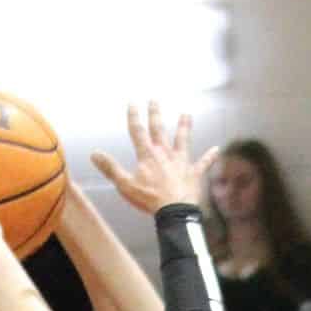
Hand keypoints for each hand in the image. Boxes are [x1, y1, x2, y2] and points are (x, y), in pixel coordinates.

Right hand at [90, 102, 217, 215]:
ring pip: (183, 140)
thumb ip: (110, 168)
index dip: (134, 116)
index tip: (132, 102)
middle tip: (155, 99)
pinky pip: (203, 163)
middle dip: (156, 113)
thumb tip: (94, 154)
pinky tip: (216, 150)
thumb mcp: (125, 185)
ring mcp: (181, 162)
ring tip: (186, 114)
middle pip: (159, 129)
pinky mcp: (193, 174)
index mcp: (147, 156)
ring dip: (184, 126)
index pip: (138, 131)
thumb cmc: (149, 199)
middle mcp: (165, 154)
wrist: (174, 211)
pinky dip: (209, 157)